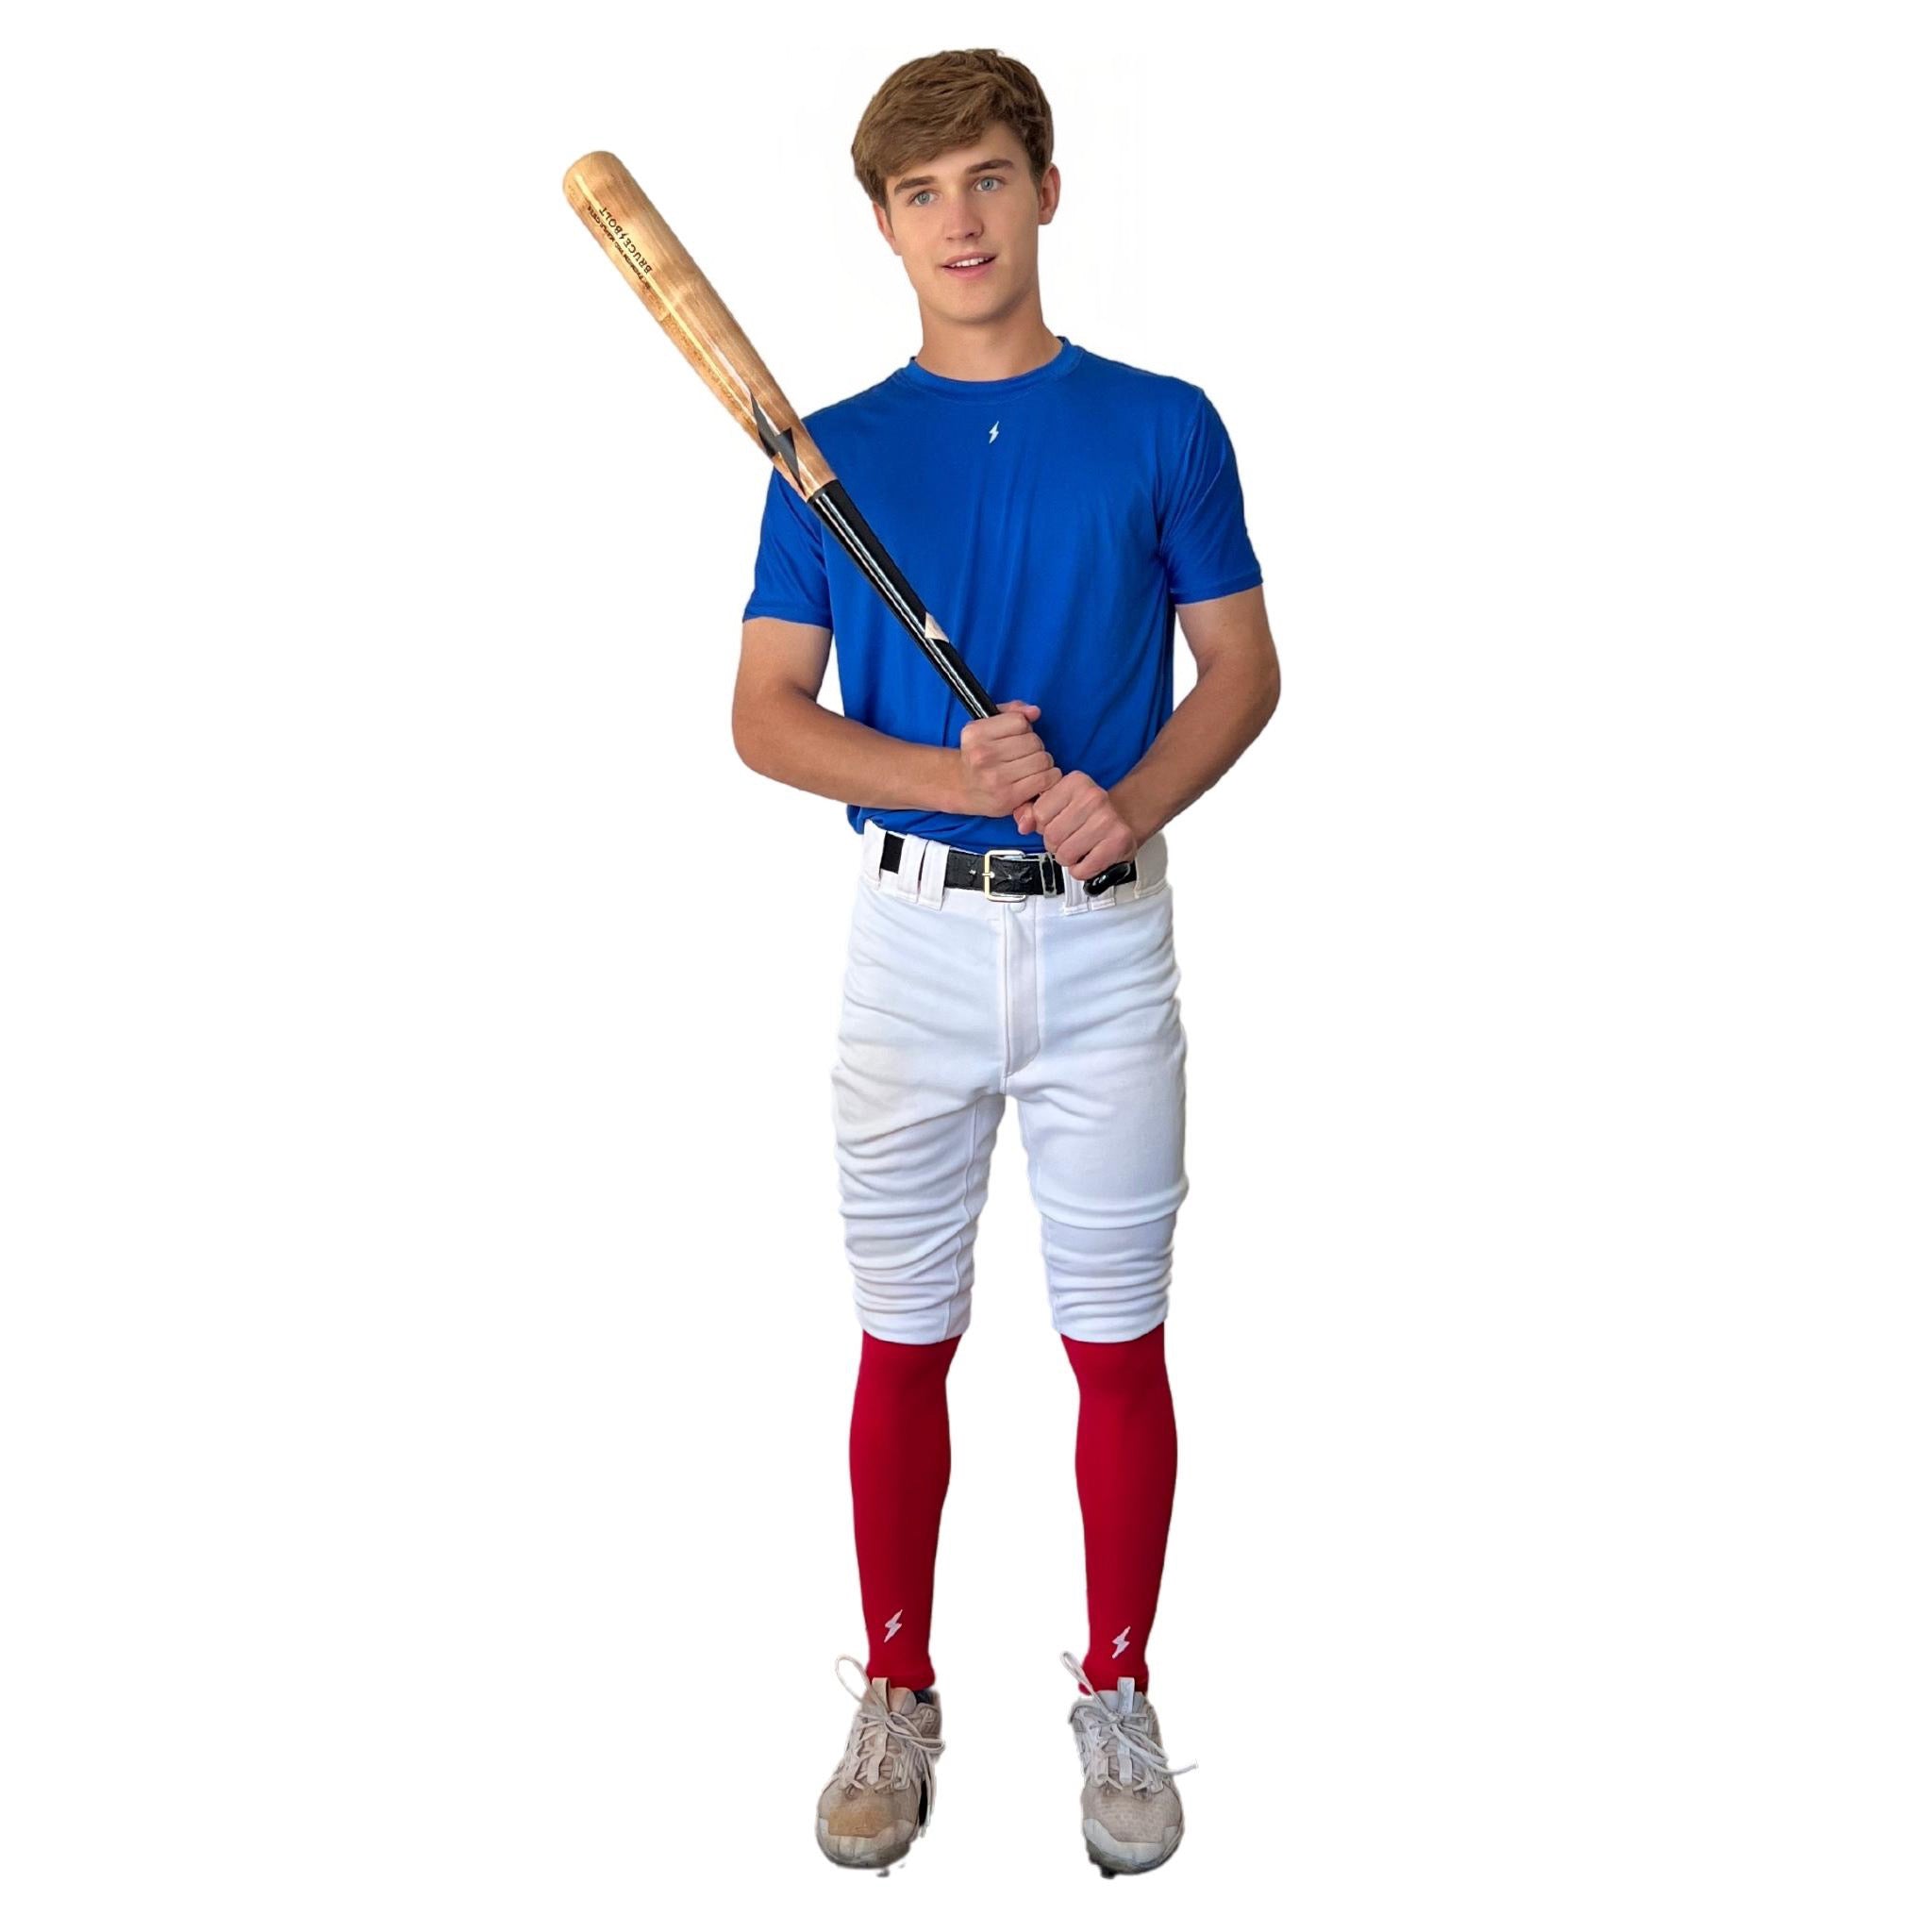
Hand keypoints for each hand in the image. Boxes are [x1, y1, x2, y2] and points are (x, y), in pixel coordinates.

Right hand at [956, 701, 1060, 818]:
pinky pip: (1045, 779)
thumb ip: (1011, 712)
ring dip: (1044, 763)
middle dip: (1035, 747)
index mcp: (975, 733)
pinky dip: (1049, 777)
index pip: (1020, 721)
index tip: (1017, 738)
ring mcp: (995, 778)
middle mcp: (982, 755)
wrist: (962, 788)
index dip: (1025, 729)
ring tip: (1032, 768)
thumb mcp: (985, 727)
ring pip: (1042, 759)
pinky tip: (1040, 779)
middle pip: (1034, 741)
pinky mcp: (1008, 797)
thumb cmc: (979, 756)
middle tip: (1025, 756)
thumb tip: (1034, 712)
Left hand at [1023, 771, 1138, 881]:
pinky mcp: (1118, 841)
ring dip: (1069, 858)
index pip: (1039, 814)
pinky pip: (1082, 868)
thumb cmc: (1088, 813)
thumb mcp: (1058, 803)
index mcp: (1076, 783)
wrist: (1124, 818)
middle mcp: (1093, 797)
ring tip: (1080, 847)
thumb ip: (1032, 811)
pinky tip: (1089, 857)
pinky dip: (1082, 870)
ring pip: (1065, 854)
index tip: (1057, 822)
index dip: (1044, 824)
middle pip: (1051, 836)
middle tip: (1070, 838)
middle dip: (1055, 844)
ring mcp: (1107, 819)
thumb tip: (1023, 824)